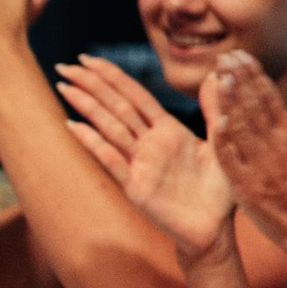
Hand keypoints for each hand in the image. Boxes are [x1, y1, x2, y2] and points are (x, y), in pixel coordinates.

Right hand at [56, 55, 235, 261]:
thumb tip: (214, 74)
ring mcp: (139, 164)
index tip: (88, 58)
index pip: (135, 96)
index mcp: (168, 130)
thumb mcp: (222, 144)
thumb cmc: (219, 190)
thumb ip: (215, 111)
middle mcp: (149, 144)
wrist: (215, 229)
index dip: (112, 77)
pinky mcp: (135, 186)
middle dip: (91, 85)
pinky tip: (72, 125)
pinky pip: (111, 160)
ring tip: (64, 86)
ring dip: (86, 106)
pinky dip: (92, 142)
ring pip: (109, 128)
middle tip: (65, 65)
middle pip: (116, 107)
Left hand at [207, 54, 286, 252]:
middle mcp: (277, 144)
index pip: (269, 95)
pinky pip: (233, 158)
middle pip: (254, 106)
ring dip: (230, 101)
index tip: (239, 55)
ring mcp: (260, 164)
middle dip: (238, 79)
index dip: (253, 74)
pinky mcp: (246, 184)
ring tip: (218, 77)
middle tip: (223, 57)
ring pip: (242, 126)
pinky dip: (226, 139)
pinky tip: (218, 119)